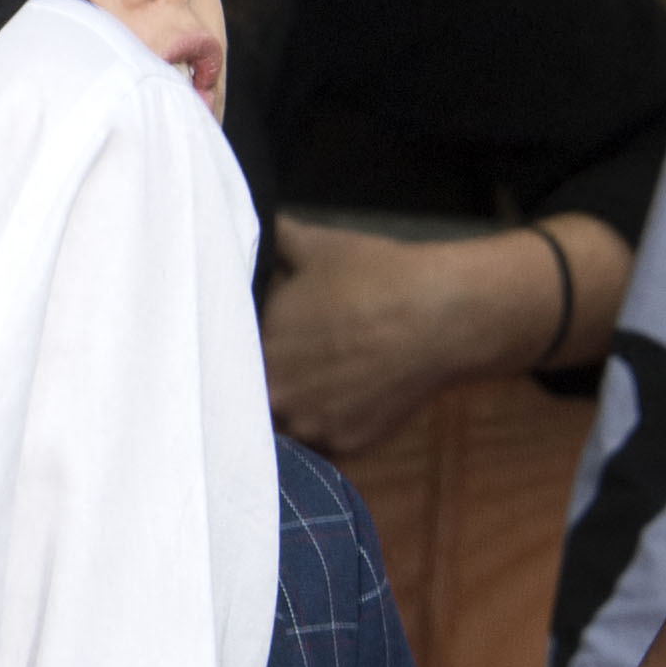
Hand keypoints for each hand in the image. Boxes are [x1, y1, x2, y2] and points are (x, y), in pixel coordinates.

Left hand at [263, 214, 604, 457]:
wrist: (444, 317)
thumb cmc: (375, 276)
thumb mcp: (311, 246)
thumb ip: (268, 242)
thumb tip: (243, 220)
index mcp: (256, 350)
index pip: (222, 363)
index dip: (230, 354)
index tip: (244, 342)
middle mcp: (275, 397)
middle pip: (249, 399)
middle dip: (258, 382)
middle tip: (281, 363)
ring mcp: (310, 426)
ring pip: (282, 425)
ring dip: (290, 407)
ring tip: (316, 381)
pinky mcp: (344, 446)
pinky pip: (319, 442)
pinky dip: (324, 425)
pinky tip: (340, 398)